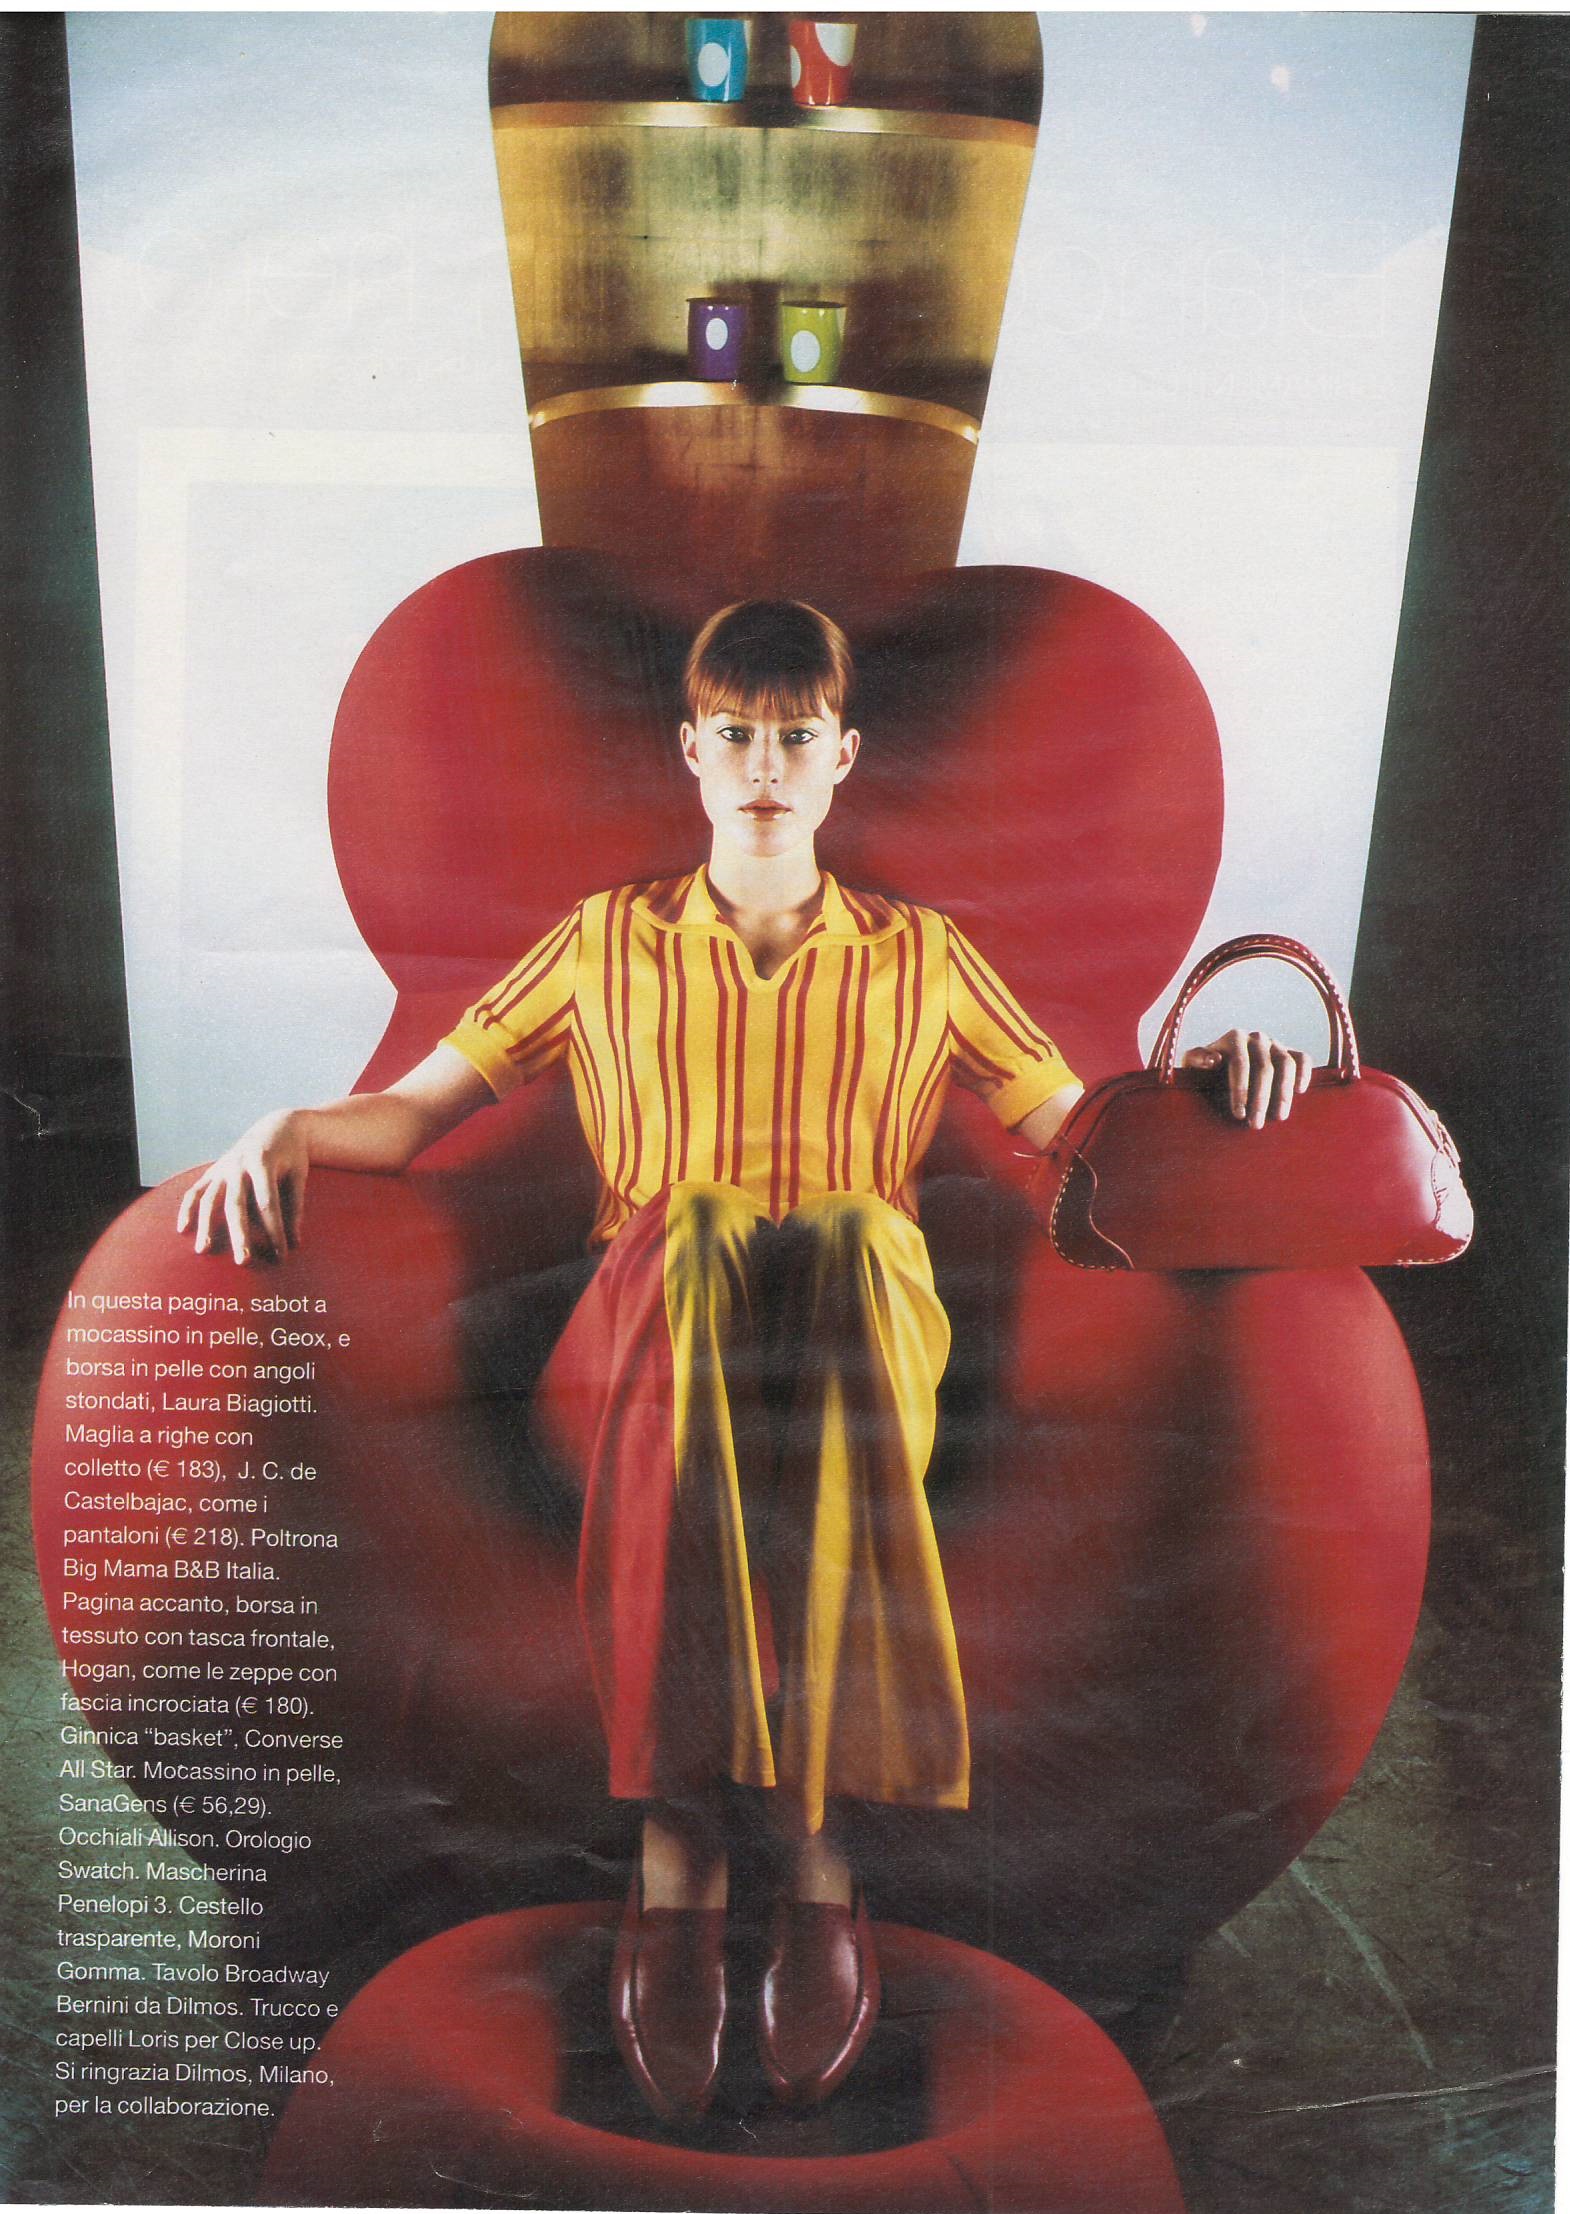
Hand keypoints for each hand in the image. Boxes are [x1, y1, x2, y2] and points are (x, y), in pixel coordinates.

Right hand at [175, 1109, 308, 1264]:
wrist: (276, 1126)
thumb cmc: (291, 1156)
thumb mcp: (299, 1176)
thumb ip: (296, 1207)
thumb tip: (295, 1243)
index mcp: (264, 1163)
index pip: (268, 1204)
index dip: (274, 1231)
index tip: (281, 1255)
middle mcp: (239, 1164)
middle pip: (236, 1204)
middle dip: (238, 1234)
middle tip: (242, 1261)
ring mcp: (222, 1167)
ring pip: (210, 1199)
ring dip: (205, 1225)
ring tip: (203, 1250)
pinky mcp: (212, 1170)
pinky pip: (195, 1190)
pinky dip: (187, 1208)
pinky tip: (183, 1229)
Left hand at [1182, 1031, 1312, 1128]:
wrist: (1219, 1072)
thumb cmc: (1204, 1072)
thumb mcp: (1192, 1066)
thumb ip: (1196, 1059)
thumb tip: (1214, 1059)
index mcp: (1234, 1038)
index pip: (1240, 1063)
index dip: (1240, 1090)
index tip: (1239, 1114)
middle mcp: (1257, 1038)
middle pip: (1264, 1067)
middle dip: (1261, 1098)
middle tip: (1256, 1124)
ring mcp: (1275, 1044)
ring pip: (1286, 1065)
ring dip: (1283, 1093)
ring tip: (1279, 1117)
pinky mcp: (1290, 1053)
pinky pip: (1302, 1059)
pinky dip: (1304, 1073)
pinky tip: (1299, 1092)